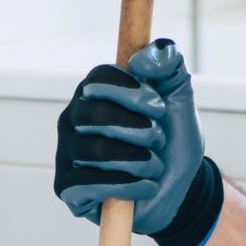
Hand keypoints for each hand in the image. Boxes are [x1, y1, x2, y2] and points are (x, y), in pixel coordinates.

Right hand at [53, 39, 223, 245]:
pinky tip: (146, 186)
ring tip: (155, 165)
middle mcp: (73, 120)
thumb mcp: (179, 99)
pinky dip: (126, 185)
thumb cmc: (171, 141)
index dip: (130, 91)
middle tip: (159, 139)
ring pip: (95, 151)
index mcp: (94, 93)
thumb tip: (143, 57)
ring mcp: (67, 154)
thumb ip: (169, 65)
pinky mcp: (67, 188)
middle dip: (136, 130)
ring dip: (137, 160)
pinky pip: (87, 184)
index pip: (98, 79)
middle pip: (93, 115)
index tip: (159, 106)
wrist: (178, 188)